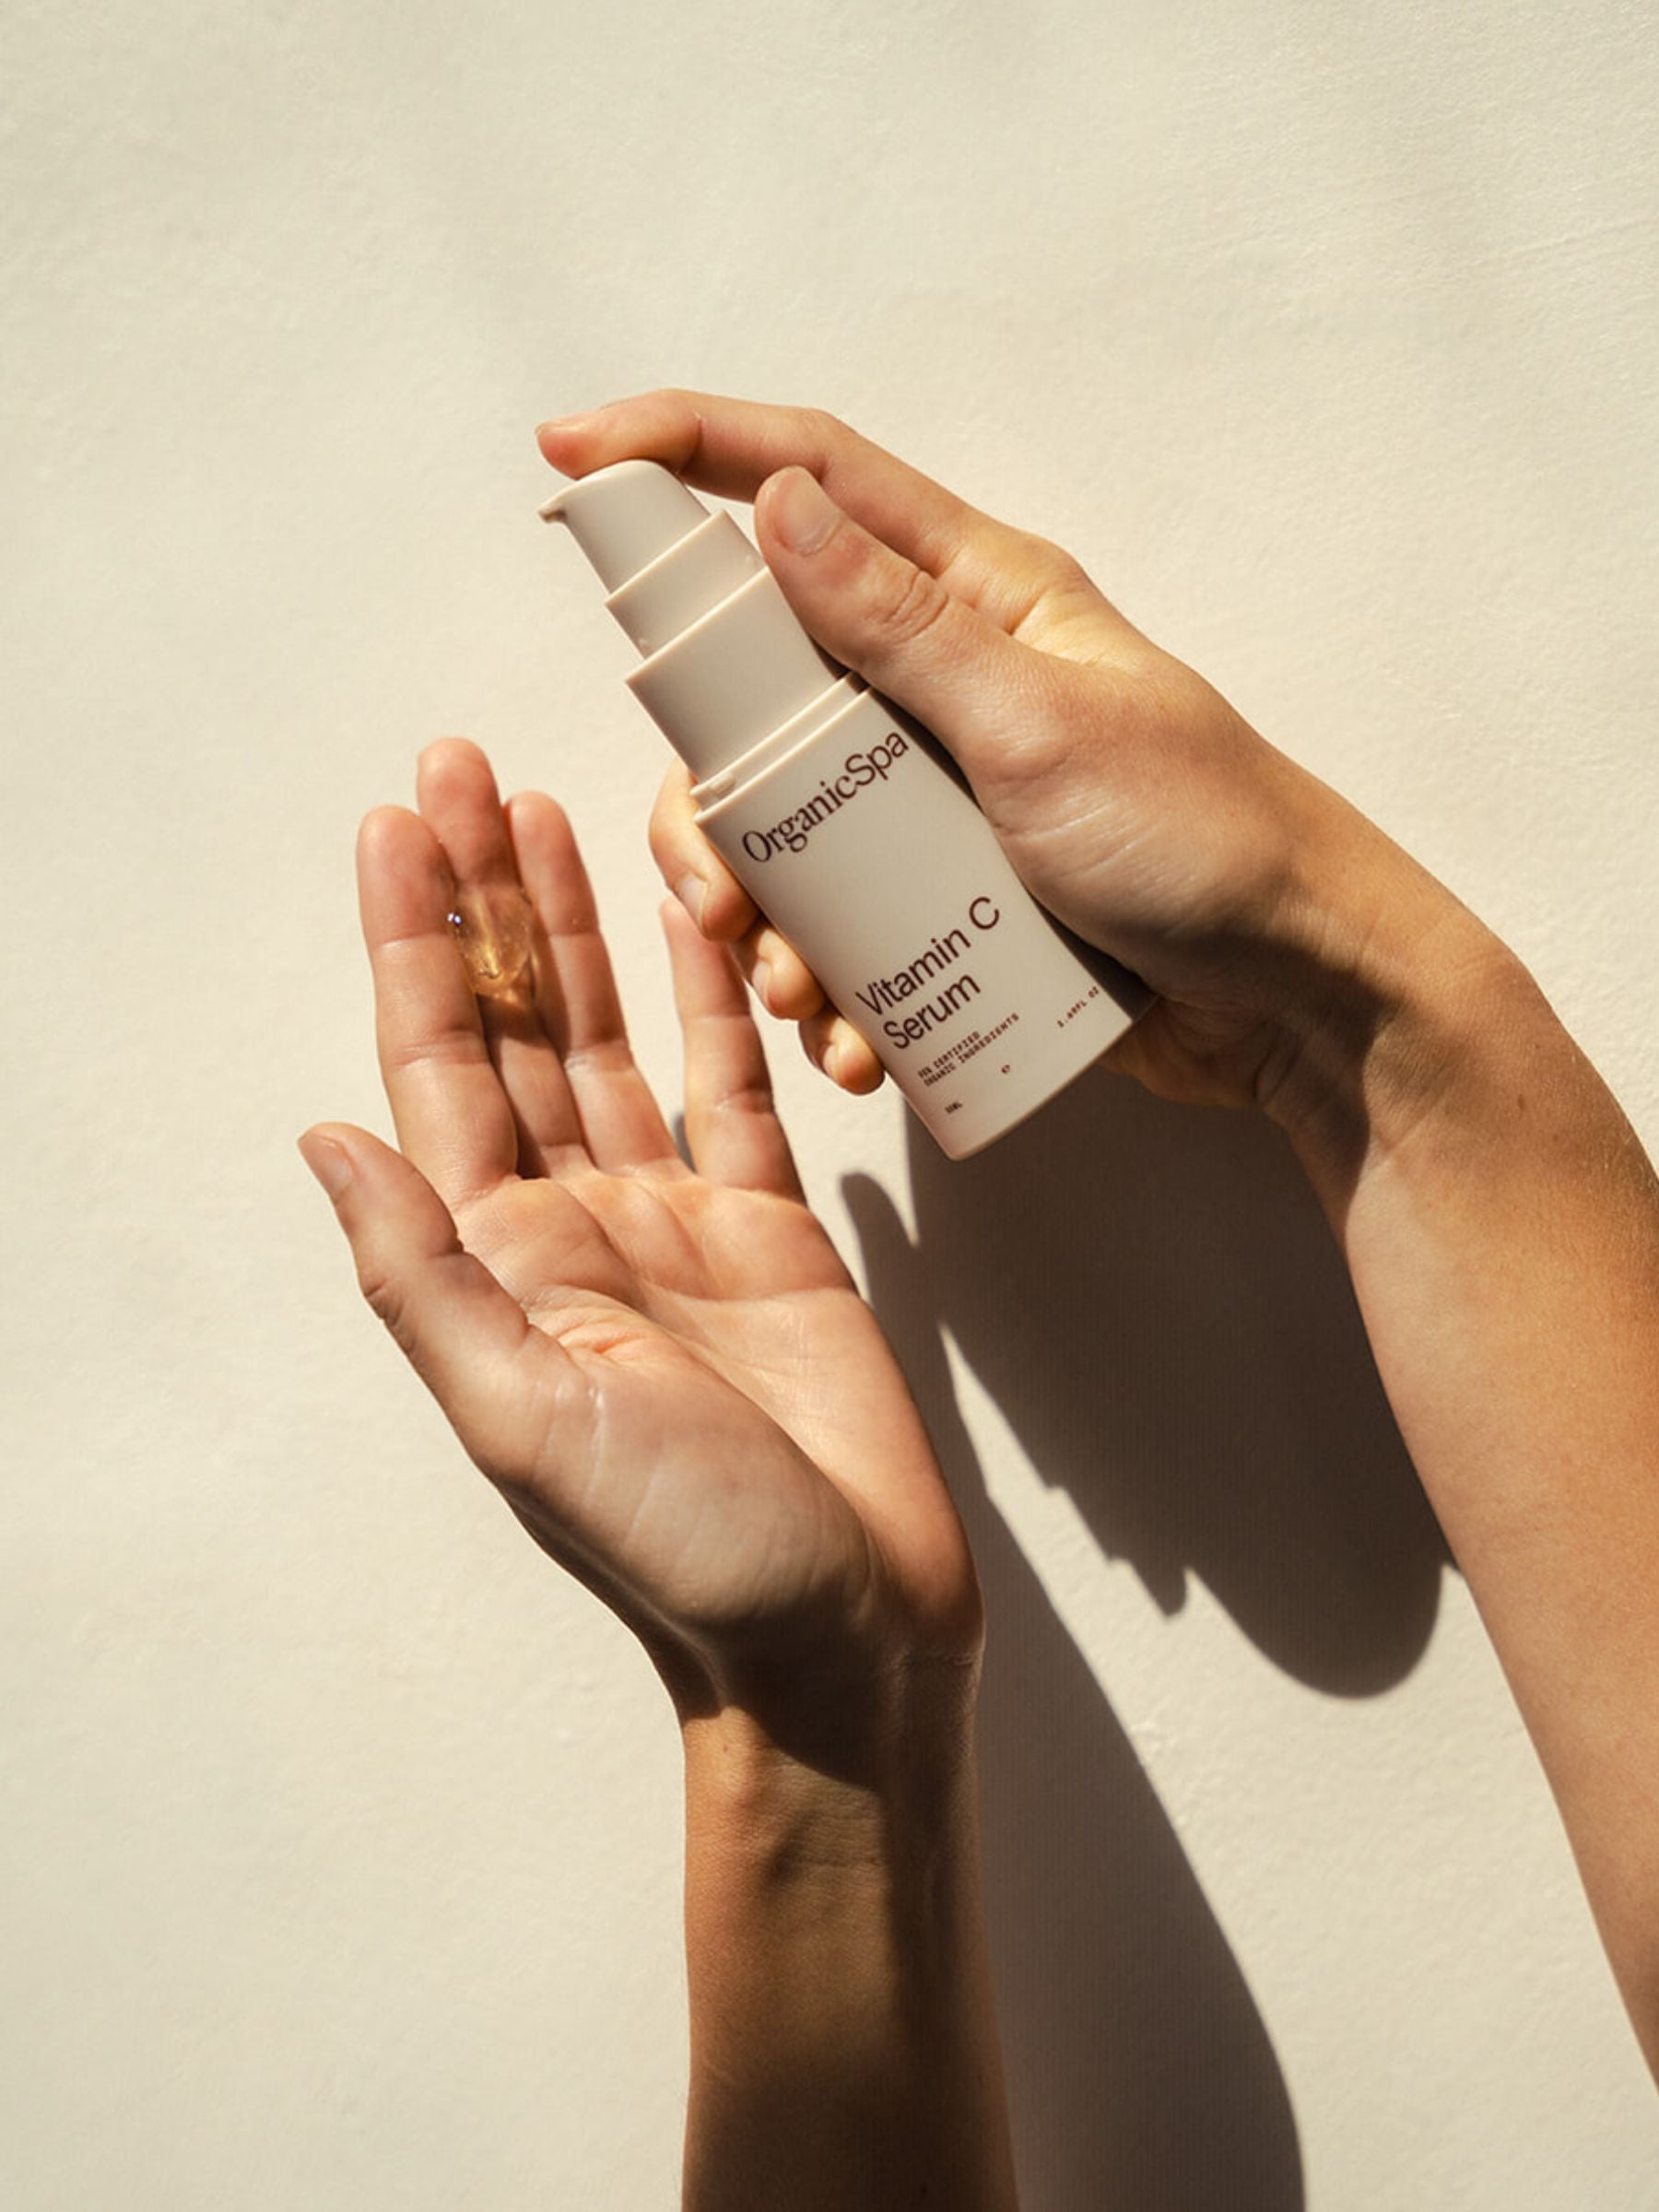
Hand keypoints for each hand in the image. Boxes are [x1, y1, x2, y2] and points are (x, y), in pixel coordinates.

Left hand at [300, 740, 979, 1738]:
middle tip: (463, 770)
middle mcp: (574, 1223)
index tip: (398, 827)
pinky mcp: (771, 1228)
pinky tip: (689, 921)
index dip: (416, 944)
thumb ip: (425, 1277)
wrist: (843, 1632)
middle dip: (483, 899)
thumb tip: (324, 1140)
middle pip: (516, 1025)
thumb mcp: (529, 1420)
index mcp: (503, 1261)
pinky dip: (708, 1000)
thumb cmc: (690, 1554)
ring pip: (611, 1039)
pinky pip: (729, 1087)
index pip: (441, 1067)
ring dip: (575, 930)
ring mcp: (672, 1219)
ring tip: (550, 813)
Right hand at [538, 394, 1495, 1175]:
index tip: (566, 454)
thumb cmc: (1205, 842)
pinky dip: (821, 975)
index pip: (811, 480)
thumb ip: (902, 628)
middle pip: (762, 686)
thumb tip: (771, 503)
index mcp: (978, 597)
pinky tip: (845, 1036)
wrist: (1298, 998)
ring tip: (795, 991)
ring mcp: (944, 790)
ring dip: (762, 911)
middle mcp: (946, 679)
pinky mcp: (952, 890)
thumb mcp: (1043, 728)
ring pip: (787, 818)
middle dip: (710, 793)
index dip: (682, 449)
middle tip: (713, 890)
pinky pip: (843, 913)